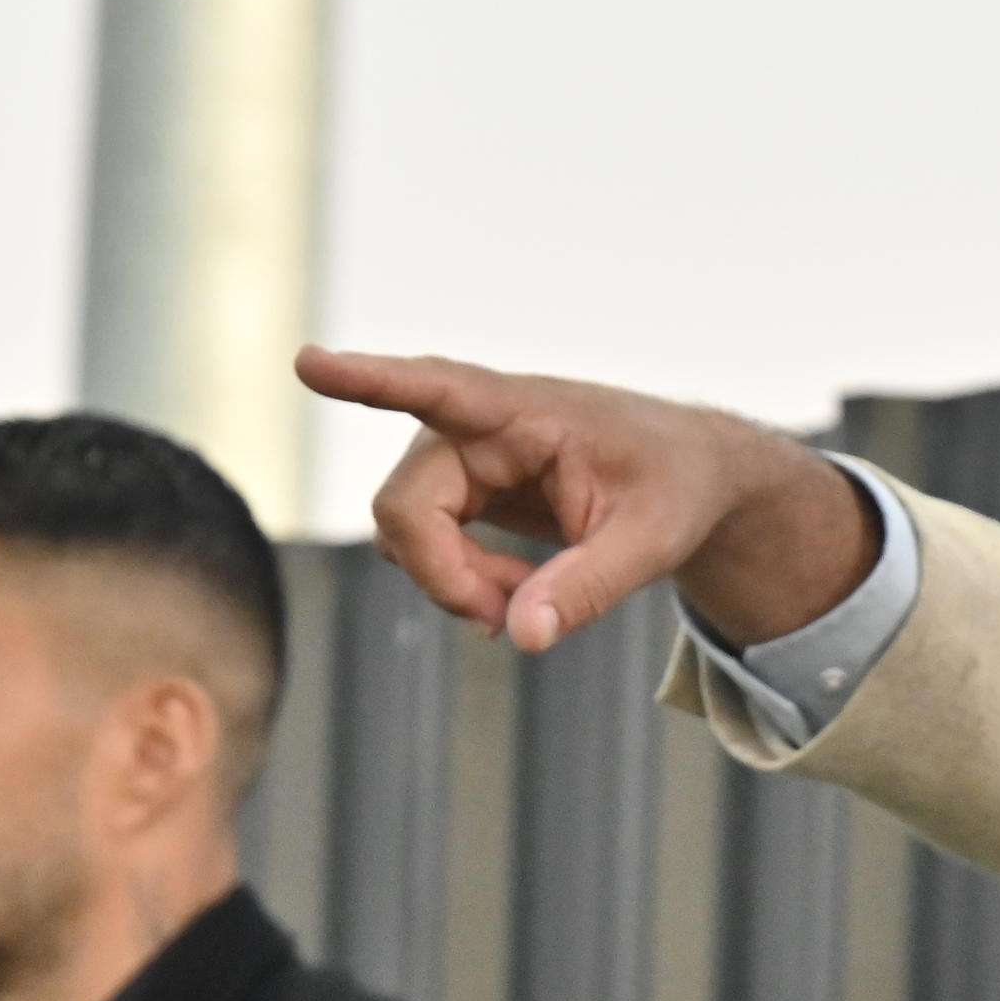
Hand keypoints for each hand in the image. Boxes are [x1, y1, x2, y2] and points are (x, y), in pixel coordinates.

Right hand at [295, 346, 871, 654]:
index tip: (309, 363)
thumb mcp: (654, 541)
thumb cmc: (676, 487)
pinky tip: (514, 593)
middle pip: (404, 506)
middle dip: (443, 574)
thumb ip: (588, 587)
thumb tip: (522, 638)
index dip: (369, 380)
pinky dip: (459, 581)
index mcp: (524, 410)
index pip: (437, 387)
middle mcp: (477, 425)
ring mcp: (462, 458)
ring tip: (528, 601)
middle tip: (505, 619)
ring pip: (405, 531)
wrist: (690, 476)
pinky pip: (425, 544)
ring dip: (453, 580)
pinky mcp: (463, 489)